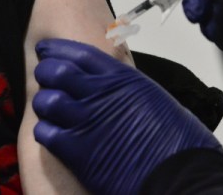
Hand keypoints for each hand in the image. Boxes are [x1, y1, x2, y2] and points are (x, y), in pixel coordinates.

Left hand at [33, 38, 222, 194]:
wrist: (179, 173)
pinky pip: (45, 132)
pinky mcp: (78, 151)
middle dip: (45, 73)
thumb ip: (125, 88)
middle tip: (45, 78)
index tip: (47, 51)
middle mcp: (99, 95)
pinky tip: (52, 134)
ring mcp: (86, 121)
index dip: (57, 50)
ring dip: (43, 103)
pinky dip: (44, 131)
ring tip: (48, 109)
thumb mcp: (152, 98)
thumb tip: (113, 87)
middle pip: (56, 72)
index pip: (78, 53)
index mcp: (120, 78)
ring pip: (46, 101)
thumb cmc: (175, 139)